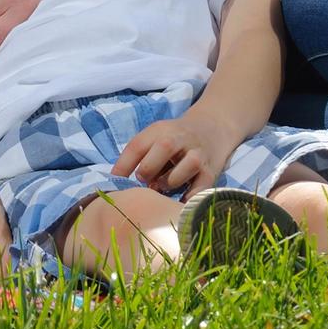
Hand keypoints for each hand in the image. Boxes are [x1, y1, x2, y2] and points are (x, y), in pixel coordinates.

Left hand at [112, 113, 238, 194]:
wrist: (212, 128)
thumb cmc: (175, 140)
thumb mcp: (156, 137)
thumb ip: (141, 155)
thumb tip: (121, 183)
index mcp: (161, 130)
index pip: (139, 144)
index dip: (124, 164)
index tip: (115, 180)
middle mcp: (181, 139)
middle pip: (164, 147)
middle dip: (149, 167)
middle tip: (144, 181)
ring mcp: (198, 154)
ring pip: (187, 165)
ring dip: (170, 181)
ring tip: (163, 187)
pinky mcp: (211, 171)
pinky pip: (202, 186)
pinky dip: (190, 196)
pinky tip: (180, 200)